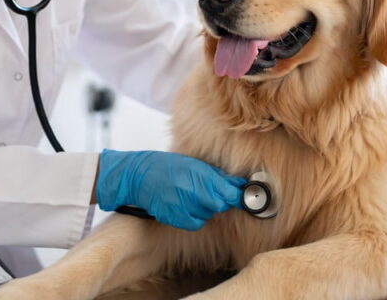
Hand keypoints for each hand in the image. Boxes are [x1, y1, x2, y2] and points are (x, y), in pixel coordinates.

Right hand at [96, 149, 246, 230]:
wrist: (138, 175)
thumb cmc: (166, 166)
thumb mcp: (193, 164)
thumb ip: (216, 175)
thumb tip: (239, 184)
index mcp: (199, 175)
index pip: (230, 191)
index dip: (240, 195)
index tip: (247, 196)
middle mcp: (192, 192)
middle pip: (220, 204)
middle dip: (220, 199)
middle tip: (210, 191)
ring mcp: (183, 206)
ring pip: (208, 214)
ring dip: (207, 207)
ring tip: (192, 195)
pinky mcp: (175, 218)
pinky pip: (196, 222)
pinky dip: (196, 217)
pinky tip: (186, 205)